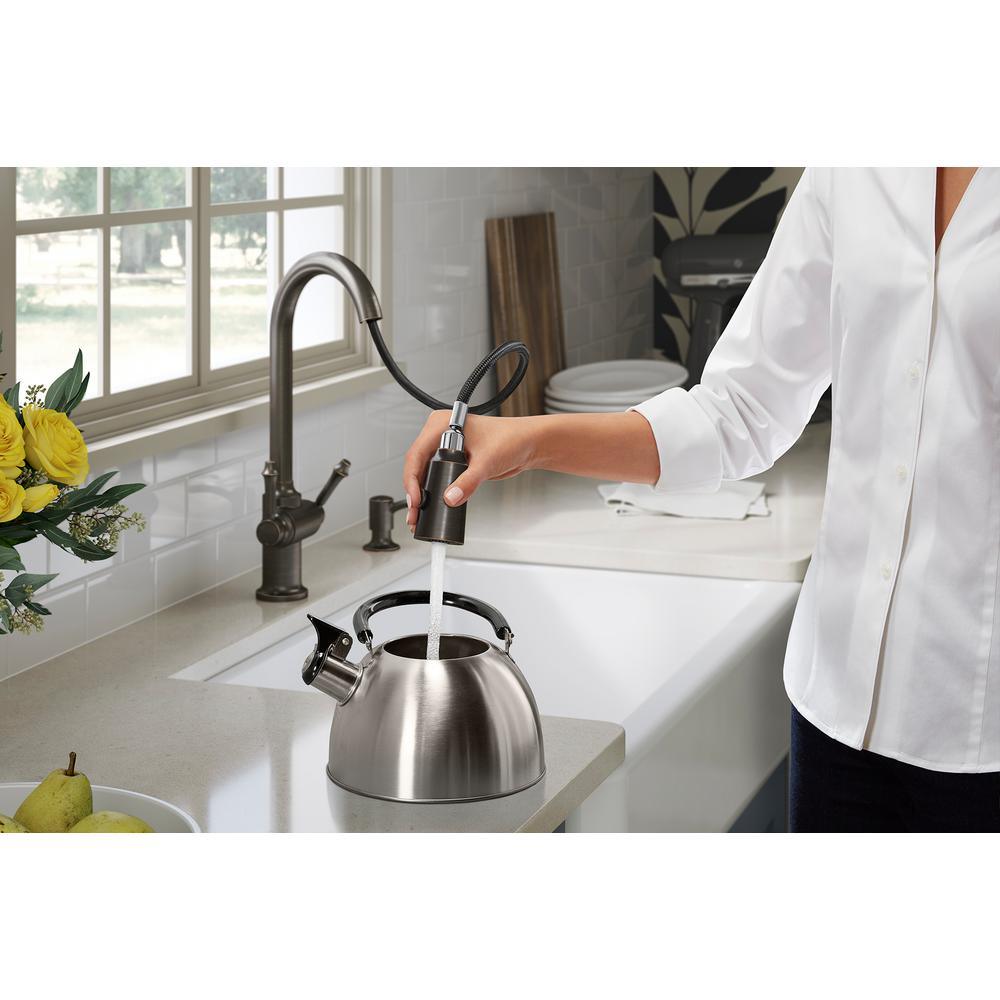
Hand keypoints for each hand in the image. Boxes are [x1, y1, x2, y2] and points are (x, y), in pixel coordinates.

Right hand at [403, 411, 538, 528]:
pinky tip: (429, 506)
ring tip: (418, 515)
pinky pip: (436, 477)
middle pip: (416, 465)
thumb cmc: (512, 438)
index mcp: (443, 424)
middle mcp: (440, 434)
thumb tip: (450, 497)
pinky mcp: (454, 460)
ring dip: (421, 494)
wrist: (528, 445)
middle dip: (414, 491)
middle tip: (415, 512)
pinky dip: (432, 492)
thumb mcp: (487, 462)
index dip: (412, 479)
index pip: (417, 453)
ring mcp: (446, 447)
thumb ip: (468, 482)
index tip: (416, 499)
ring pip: (424, 473)